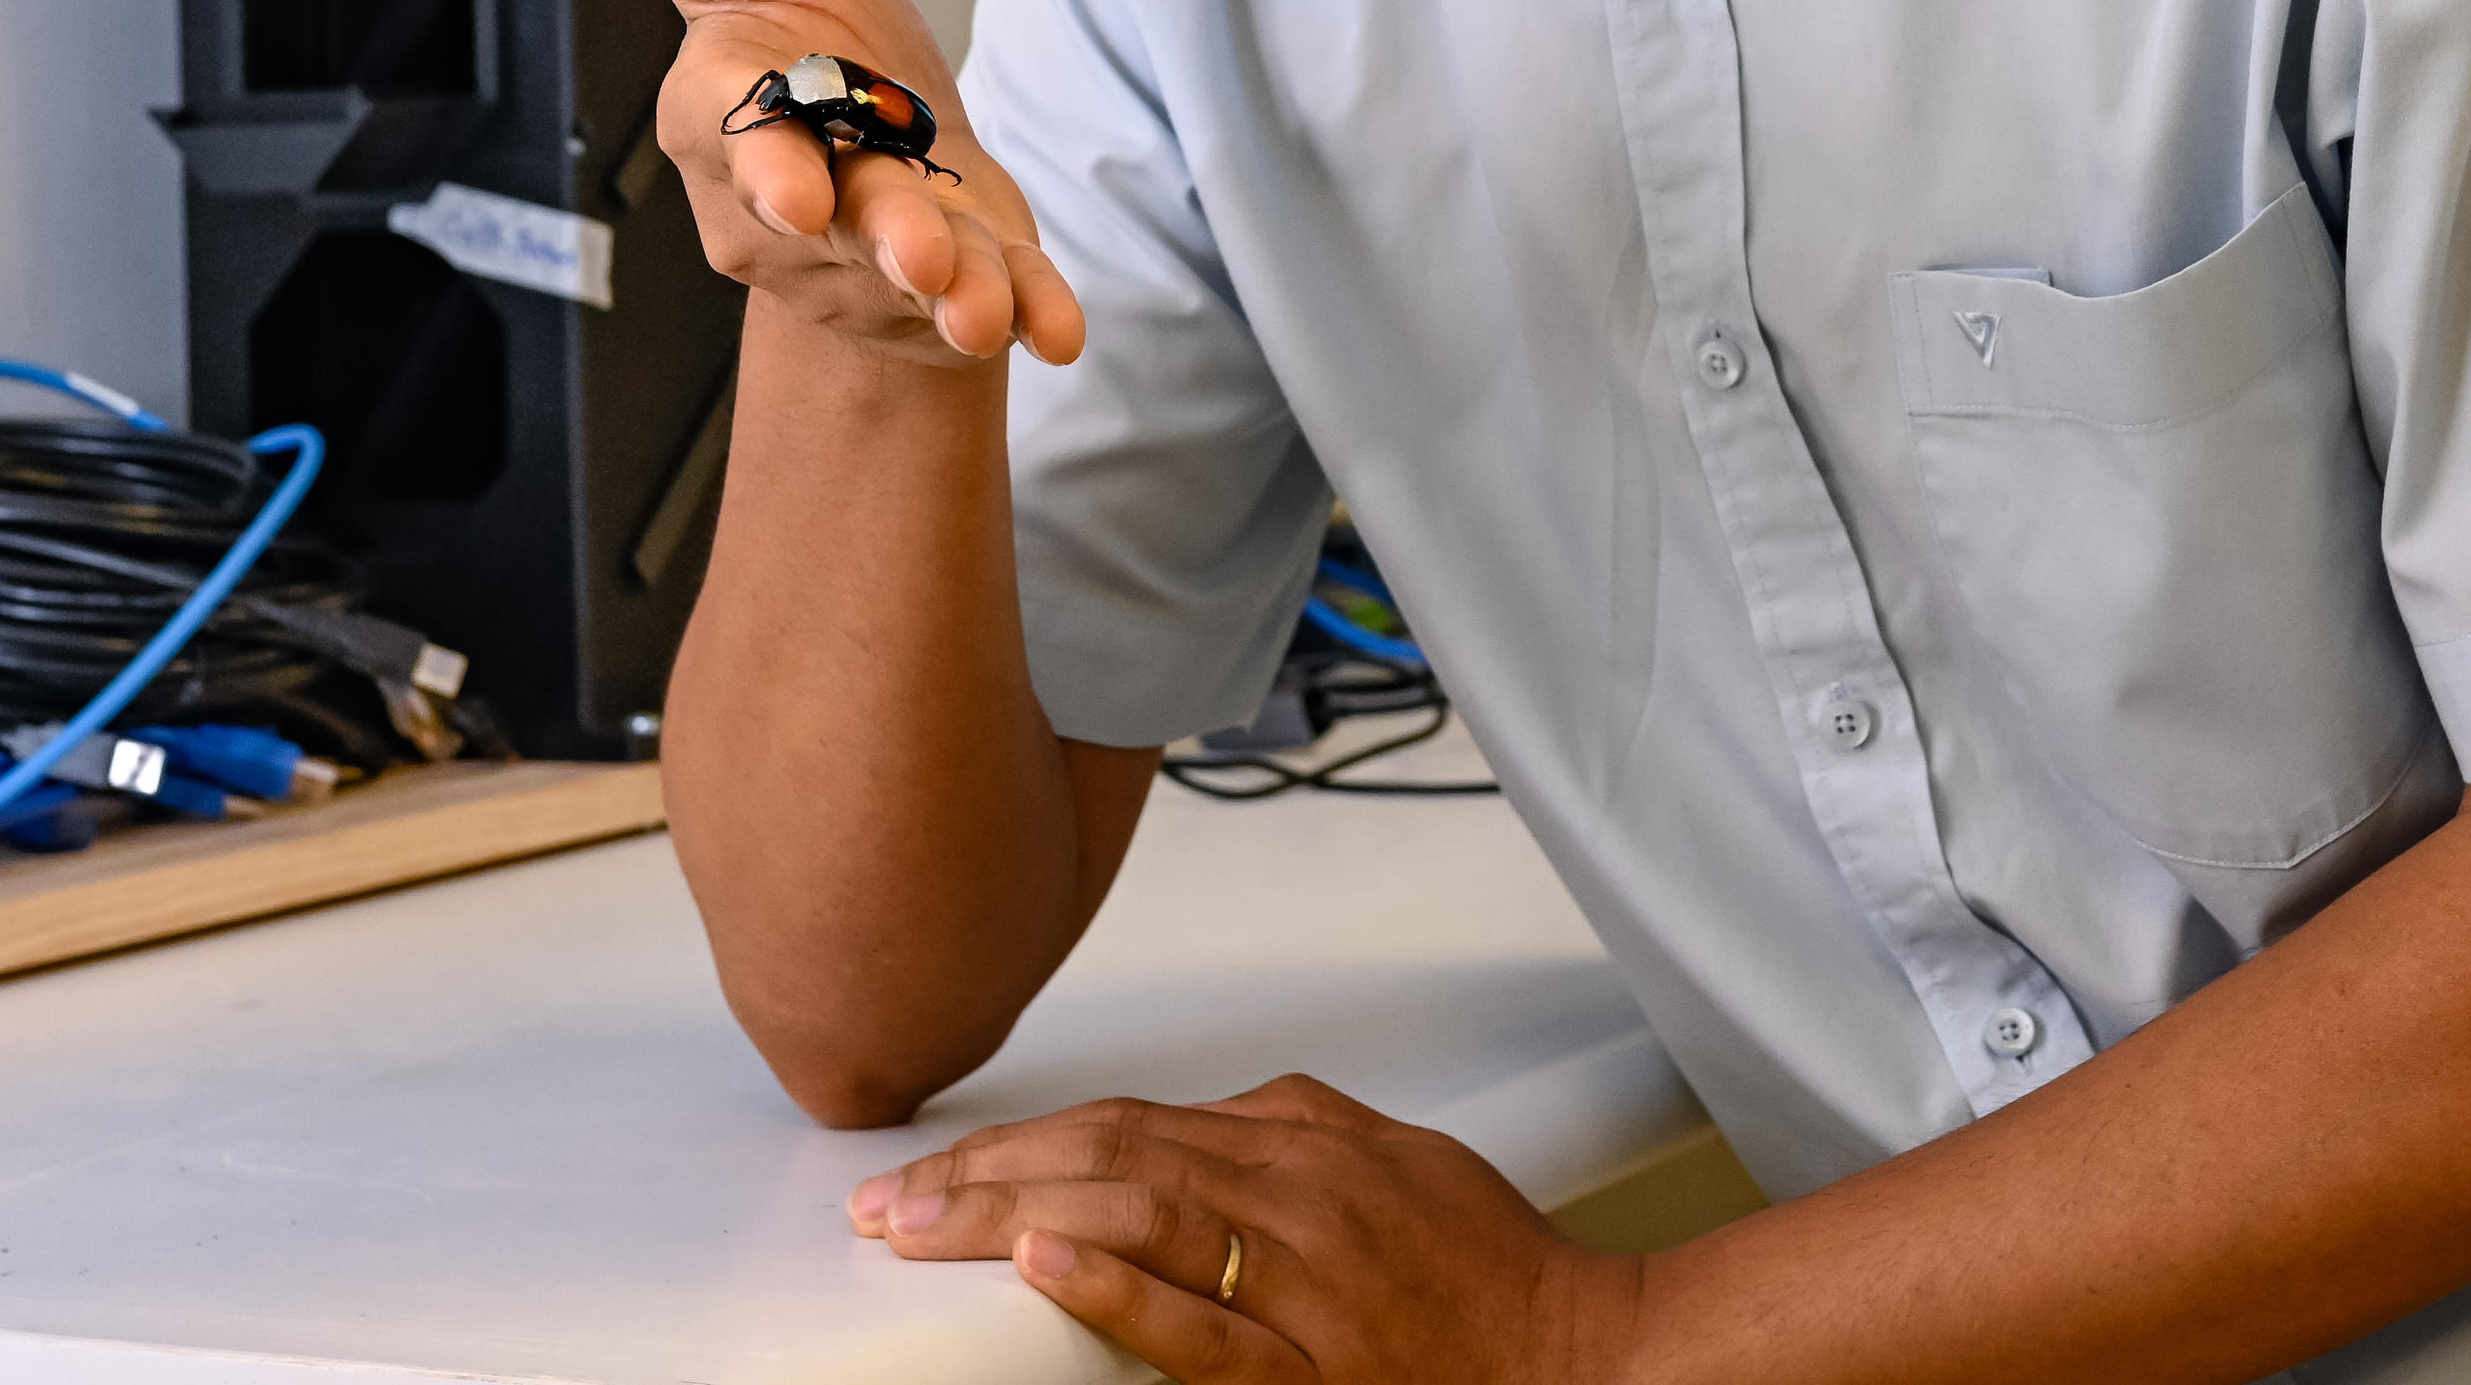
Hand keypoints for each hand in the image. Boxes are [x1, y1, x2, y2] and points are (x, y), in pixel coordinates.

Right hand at [566, 0, 1084, 368]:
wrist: (882, 131)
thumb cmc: (806, 39)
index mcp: (727, 116)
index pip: (738, 135)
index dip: (767, 163)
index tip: (799, 192)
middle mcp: (792, 206)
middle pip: (837, 219)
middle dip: (883, 235)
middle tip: (924, 255)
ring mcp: (871, 258)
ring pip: (912, 274)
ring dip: (957, 293)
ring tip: (986, 312)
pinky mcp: (951, 282)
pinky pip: (995, 300)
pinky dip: (1028, 314)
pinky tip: (1057, 329)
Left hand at [852, 1075, 1639, 1381]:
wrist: (1588, 1358)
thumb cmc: (1495, 1275)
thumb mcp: (1395, 1161)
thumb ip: (1298, 1127)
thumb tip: (1212, 1112)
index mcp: (1302, 1147)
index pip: (1127, 1123)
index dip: (1017, 1140)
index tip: (931, 1166)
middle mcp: (1293, 1199)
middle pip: (1108, 1160)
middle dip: (980, 1178)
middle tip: (881, 1203)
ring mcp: (1299, 1284)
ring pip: (1135, 1222)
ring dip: (1007, 1220)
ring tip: (915, 1229)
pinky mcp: (1310, 1370)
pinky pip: (1199, 1326)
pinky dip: (1114, 1291)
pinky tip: (1043, 1271)